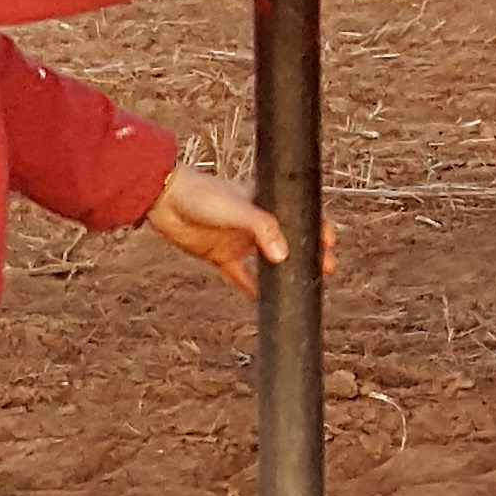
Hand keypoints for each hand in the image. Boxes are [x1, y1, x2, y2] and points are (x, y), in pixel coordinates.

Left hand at [146, 164, 334, 298]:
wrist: (164, 200)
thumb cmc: (202, 194)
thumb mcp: (238, 207)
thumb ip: (263, 228)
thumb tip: (284, 256)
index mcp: (264, 201)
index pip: (298, 213)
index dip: (317, 226)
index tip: (331, 241)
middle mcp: (254, 222)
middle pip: (289, 239)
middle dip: (309, 253)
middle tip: (327, 268)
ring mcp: (238, 239)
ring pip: (268, 259)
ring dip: (285, 271)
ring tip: (303, 284)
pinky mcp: (220, 255)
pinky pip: (241, 276)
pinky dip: (251, 288)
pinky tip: (262, 301)